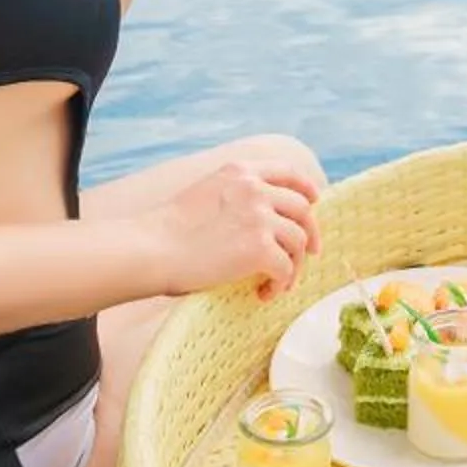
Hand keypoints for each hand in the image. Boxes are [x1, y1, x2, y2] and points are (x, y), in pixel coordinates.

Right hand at [159, 158, 321, 300]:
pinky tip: (264, 294)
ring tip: (278, 283)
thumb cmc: (168, 231)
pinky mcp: (259, 248)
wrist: (151, 249)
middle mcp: (254, 188)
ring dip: (294, 265)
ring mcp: (259, 217)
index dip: (306, 187)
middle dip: (310, 232)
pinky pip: (286, 269)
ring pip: (299, 241)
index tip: (314, 201)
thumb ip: (236, 194)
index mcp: (240, 172)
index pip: (287, 172)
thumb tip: (262, 217)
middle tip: (311, 253)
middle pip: (302, 209)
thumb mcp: (207, 192)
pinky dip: (280, 284)